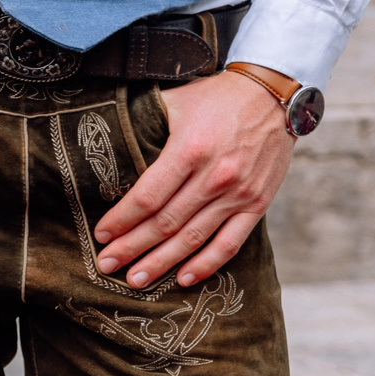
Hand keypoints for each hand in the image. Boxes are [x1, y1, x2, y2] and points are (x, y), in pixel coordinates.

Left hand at [93, 70, 295, 287]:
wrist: (272, 95)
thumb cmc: (215, 97)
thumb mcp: (174, 102)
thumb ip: (146, 126)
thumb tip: (107, 143)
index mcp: (189, 150)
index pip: (148, 196)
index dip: (122, 219)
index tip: (101, 234)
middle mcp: (214, 177)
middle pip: (166, 223)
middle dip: (133, 248)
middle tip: (107, 265)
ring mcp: (238, 194)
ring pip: (194, 238)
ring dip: (163, 262)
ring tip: (136, 280)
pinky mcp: (257, 204)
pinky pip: (230, 242)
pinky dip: (207, 263)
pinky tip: (184, 278)